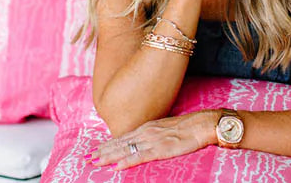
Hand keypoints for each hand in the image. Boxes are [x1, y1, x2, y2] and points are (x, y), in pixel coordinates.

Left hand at [89, 111, 217, 169]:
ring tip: (95, 161)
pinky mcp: (161, 149)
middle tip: (87, 157)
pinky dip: (128, 161)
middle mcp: (146, 132)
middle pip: (120, 143)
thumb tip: (143, 142)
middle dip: (103, 151)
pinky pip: (141, 156)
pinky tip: (117, 166)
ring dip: (109, 156)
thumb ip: (152, 135)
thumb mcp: (165, 129)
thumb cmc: (187, 127)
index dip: (108, 145)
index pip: (122, 138)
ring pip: (125, 149)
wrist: (202, 124)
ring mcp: (152, 140)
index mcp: (147, 128)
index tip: (95, 150)